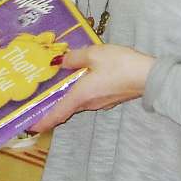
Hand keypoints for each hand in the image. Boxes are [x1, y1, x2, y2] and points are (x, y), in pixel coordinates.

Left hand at [29, 43, 154, 132]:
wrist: (150, 76)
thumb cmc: (120, 65)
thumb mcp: (94, 54)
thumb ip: (74, 58)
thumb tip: (59, 62)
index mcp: (81, 96)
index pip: (57, 113)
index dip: (43, 121)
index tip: (30, 127)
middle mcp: (89, 104)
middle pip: (65, 108)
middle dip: (51, 106)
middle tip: (36, 99)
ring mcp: (101, 103)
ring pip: (78, 102)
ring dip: (66, 97)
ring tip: (53, 86)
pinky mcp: (110, 98)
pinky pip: (88, 97)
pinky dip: (79, 92)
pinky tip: (77, 80)